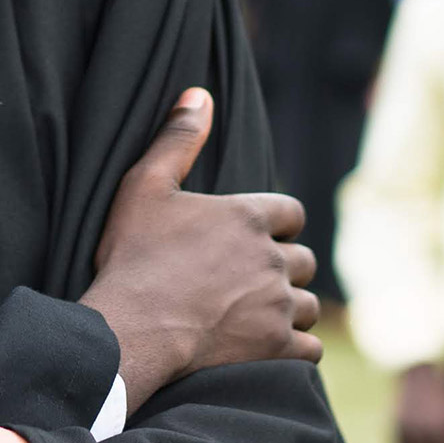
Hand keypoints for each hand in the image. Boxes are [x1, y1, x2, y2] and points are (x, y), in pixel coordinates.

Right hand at [80, 89, 320, 407]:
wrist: (133, 327)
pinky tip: (275, 346)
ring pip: (309, 304)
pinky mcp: (276, 346)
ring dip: (291, 307)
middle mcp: (273, 258)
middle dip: (283, 266)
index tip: (255, 236)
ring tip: (261, 312)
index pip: (291, 213)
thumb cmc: (134, 255)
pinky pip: (311, 347)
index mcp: (248, 217)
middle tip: (250, 277)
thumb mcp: (144, 185)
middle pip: (302, 259)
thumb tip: (199, 95)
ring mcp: (278, 305)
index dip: (276, 224)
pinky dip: (298, 347)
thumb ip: (177, 139)